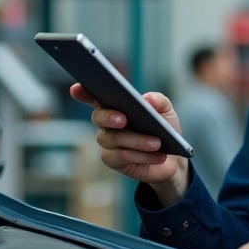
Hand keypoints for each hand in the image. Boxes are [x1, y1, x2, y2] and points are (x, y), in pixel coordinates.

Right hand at [69, 84, 189, 204]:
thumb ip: (158, 100)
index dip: (83, 92)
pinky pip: (122, 156)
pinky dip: (141, 155)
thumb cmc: (164, 130)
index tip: (76, 88)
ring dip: (137, 140)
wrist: (173, 159)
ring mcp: (108, 142)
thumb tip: (146, 100)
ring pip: (114, 139)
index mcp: (116, 106)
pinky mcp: (113, 160)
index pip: (95, 97)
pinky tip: (158, 155)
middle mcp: (107, 123)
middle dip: (109, 117)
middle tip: (123, 119)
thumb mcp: (166, 112)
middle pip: (98, 117)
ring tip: (156, 143)